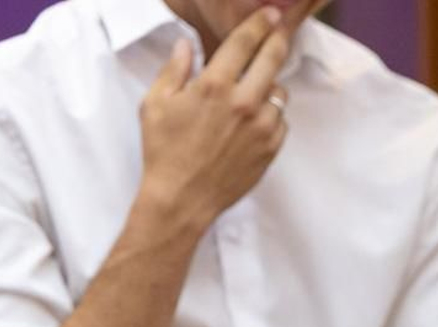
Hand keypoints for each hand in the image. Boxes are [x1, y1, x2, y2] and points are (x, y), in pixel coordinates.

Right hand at [137, 7, 290, 232]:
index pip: (244, 43)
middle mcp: (243, 102)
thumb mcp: (156, 103)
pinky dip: (272, 116)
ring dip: (270, 86)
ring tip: (254, 90)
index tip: (269, 14)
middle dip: (278, 39)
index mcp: (213, 85)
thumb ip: (174, 69)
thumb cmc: (164, 150)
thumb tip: (185, 44)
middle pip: (272, 59)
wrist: (182, 198)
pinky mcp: (271, 148)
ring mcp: (261, 127)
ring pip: (279, 93)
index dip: (259, 24)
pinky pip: (281, 121)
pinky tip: (254, 121)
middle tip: (280, 30)